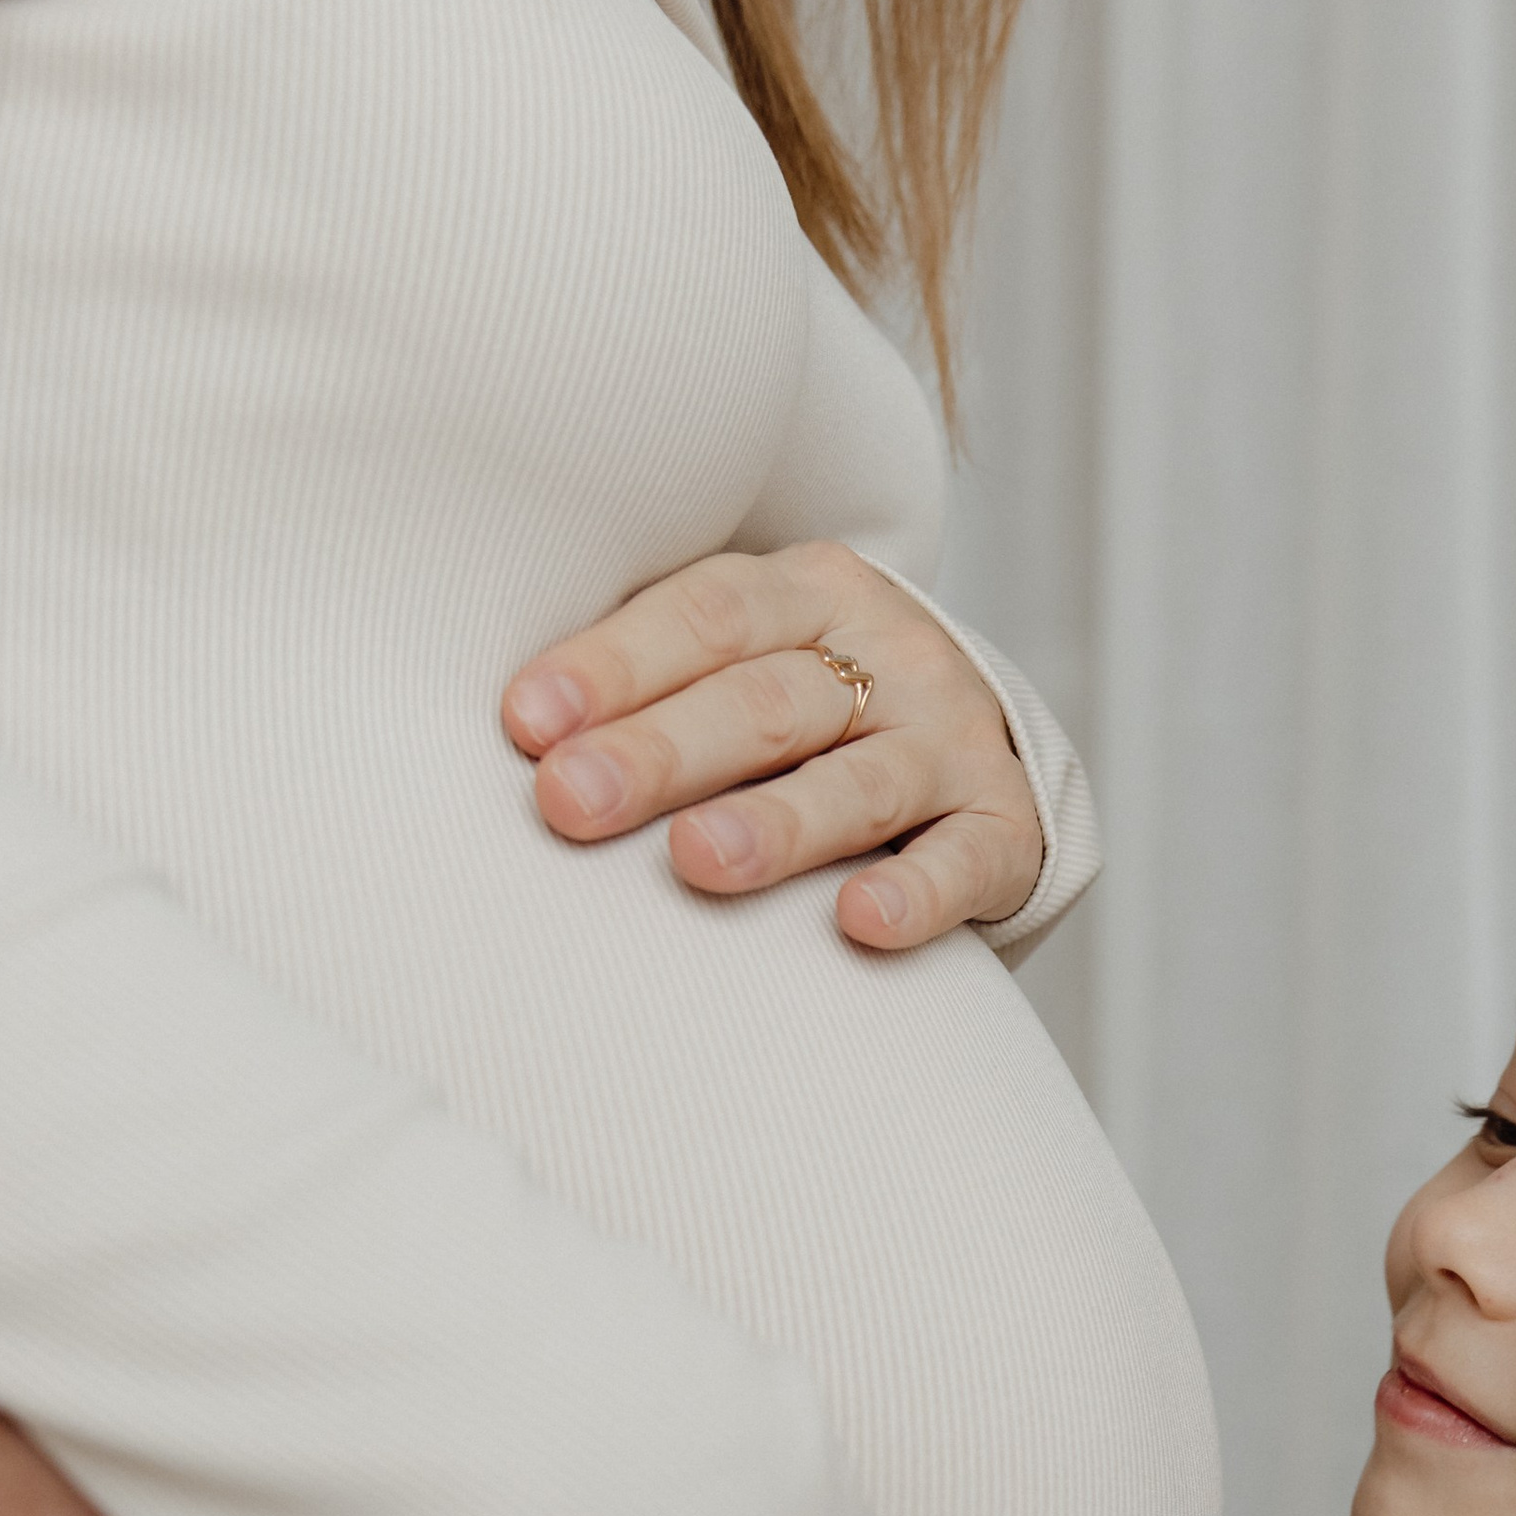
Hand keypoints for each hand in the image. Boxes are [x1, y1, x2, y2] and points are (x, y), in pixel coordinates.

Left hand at [502, 543, 1042, 950]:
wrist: (974, 759)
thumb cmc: (809, 720)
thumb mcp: (744, 664)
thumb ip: (653, 680)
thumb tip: (510, 731)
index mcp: (812, 592)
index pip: (708, 614)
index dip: (617, 664)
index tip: (527, 724)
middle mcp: (891, 654)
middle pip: (769, 699)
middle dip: (663, 752)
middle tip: (572, 803)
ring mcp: (952, 741)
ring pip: (859, 782)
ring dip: (775, 823)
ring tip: (696, 862)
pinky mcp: (1005, 831)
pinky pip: (964, 862)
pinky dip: (919, 894)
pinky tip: (860, 923)